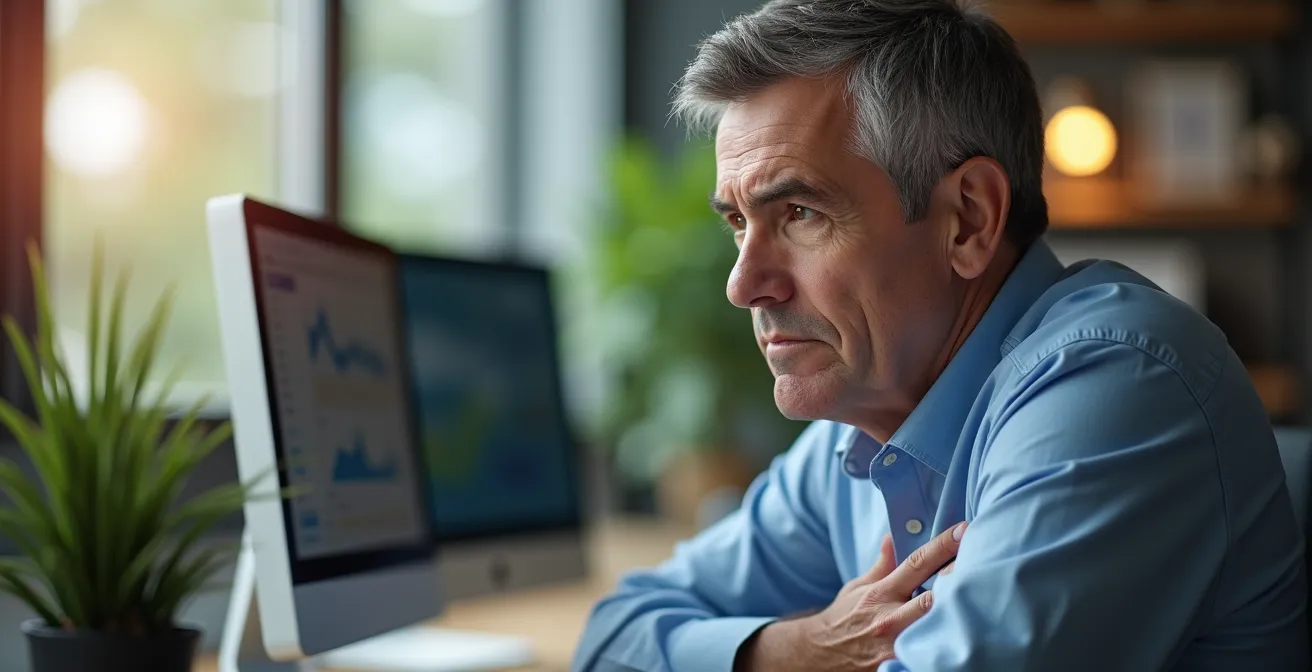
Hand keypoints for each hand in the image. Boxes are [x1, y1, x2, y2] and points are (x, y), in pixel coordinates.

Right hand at [736, 522, 965, 671]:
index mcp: (880, 593)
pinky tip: (965, 635)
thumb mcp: (857, 587)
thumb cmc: (844, 619)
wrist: (819, 656)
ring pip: (936, 627)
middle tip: (986, 561)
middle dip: (959, 579)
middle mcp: (889, 618)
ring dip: (958, 612)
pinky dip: (945, 643)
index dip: (942, 545)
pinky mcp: (897, 667)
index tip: (964, 529)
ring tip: (986, 596)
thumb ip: (881, 565)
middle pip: (934, 596)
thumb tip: (892, 535)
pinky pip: (929, 655)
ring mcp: (895, 645)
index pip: (916, 563)